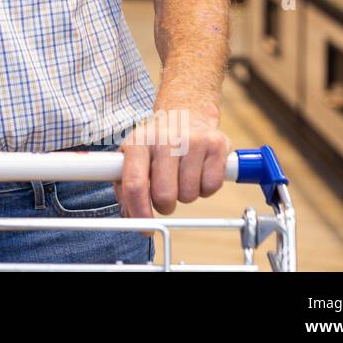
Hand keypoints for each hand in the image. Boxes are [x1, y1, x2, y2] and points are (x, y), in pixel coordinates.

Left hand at [114, 98, 229, 218]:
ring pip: (189, 195)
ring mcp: (192, 140)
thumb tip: (129, 217)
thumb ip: (125, 187)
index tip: (145, 228)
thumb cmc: (156, 143)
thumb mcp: (133, 156)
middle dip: (164, 205)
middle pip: (164, 195)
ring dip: (185, 195)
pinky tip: (198, 171)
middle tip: (165, 195)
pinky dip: (205, 188)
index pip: (135, 184)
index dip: (139, 212)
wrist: (185, 113)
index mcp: (138, 142)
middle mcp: (165, 139)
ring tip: (181, 176)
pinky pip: (211, 187)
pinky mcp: (216, 145)